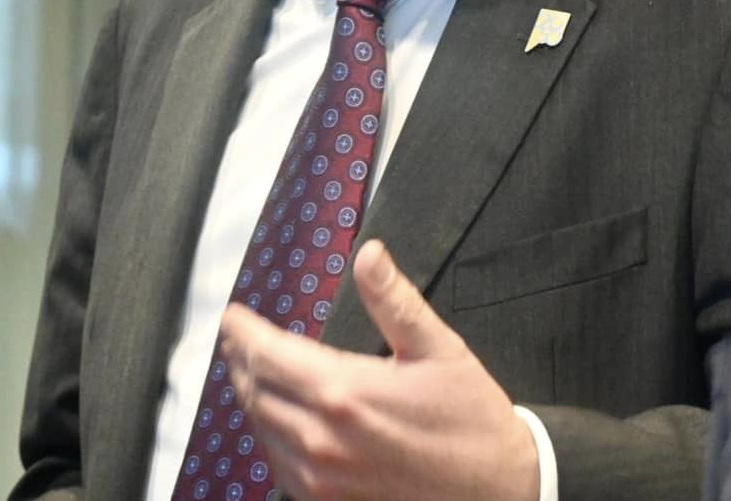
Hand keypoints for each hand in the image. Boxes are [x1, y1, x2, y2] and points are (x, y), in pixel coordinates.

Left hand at [220, 240, 540, 500]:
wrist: (496, 490)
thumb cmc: (471, 420)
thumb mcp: (439, 349)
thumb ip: (395, 301)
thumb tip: (369, 253)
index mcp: (345, 393)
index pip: (269, 355)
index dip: (244, 332)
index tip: (233, 316)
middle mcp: (322, 439)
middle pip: (257, 392)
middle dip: (241, 359)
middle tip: (236, 338)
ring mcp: (321, 477)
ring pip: (262, 430)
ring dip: (252, 396)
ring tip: (250, 371)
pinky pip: (279, 465)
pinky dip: (269, 435)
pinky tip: (277, 419)